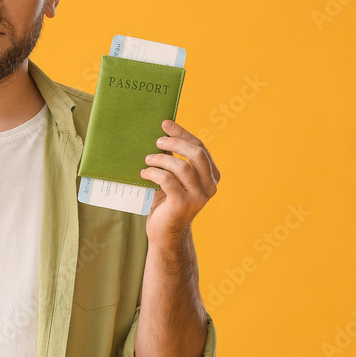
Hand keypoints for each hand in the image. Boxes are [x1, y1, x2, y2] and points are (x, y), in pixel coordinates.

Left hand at [141, 120, 219, 246]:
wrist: (165, 232)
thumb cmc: (167, 201)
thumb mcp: (173, 177)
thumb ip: (173, 159)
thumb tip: (161, 133)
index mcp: (211, 176)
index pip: (199, 147)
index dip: (182, 133)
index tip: (165, 124)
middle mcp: (209, 186)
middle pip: (196, 153)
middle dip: (175, 142)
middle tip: (157, 141)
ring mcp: (198, 196)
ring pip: (182, 167)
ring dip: (161, 159)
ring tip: (148, 159)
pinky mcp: (183, 204)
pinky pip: (168, 180)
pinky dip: (154, 173)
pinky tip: (144, 173)